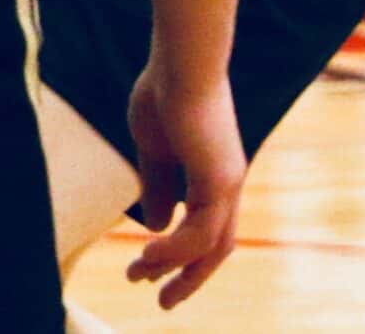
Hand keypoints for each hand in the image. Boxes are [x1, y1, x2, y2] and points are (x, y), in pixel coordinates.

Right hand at [125, 65, 246, 310]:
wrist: (181, 62)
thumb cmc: (164, 92)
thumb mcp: (153, 148)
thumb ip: (158, 185)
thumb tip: (155, 225)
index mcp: (213, 175)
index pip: (205, 229)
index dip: (179, 255)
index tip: (145, 269)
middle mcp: (227, 185)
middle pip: (216, 249)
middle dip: (188, 278)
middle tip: (160, 301)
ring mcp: (227, 184)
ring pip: (209, 247)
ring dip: (174, 268)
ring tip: (137, 276)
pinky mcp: (218, 181)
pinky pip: (198, 232)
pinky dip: (173, 249)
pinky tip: (145, 253)